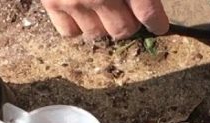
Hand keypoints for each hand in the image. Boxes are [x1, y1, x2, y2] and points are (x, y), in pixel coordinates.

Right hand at [40, 0, 168, 39]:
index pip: (147, 13)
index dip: (157, 23)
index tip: (158, 25)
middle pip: (123, 29)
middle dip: (129, 23)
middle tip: (127, 13)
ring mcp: (74, 1)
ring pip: (98, 34)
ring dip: (104, 25)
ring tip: (103, 9)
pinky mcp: (52, 2)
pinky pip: (70, 31)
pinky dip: (79, 25)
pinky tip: (82, 11)